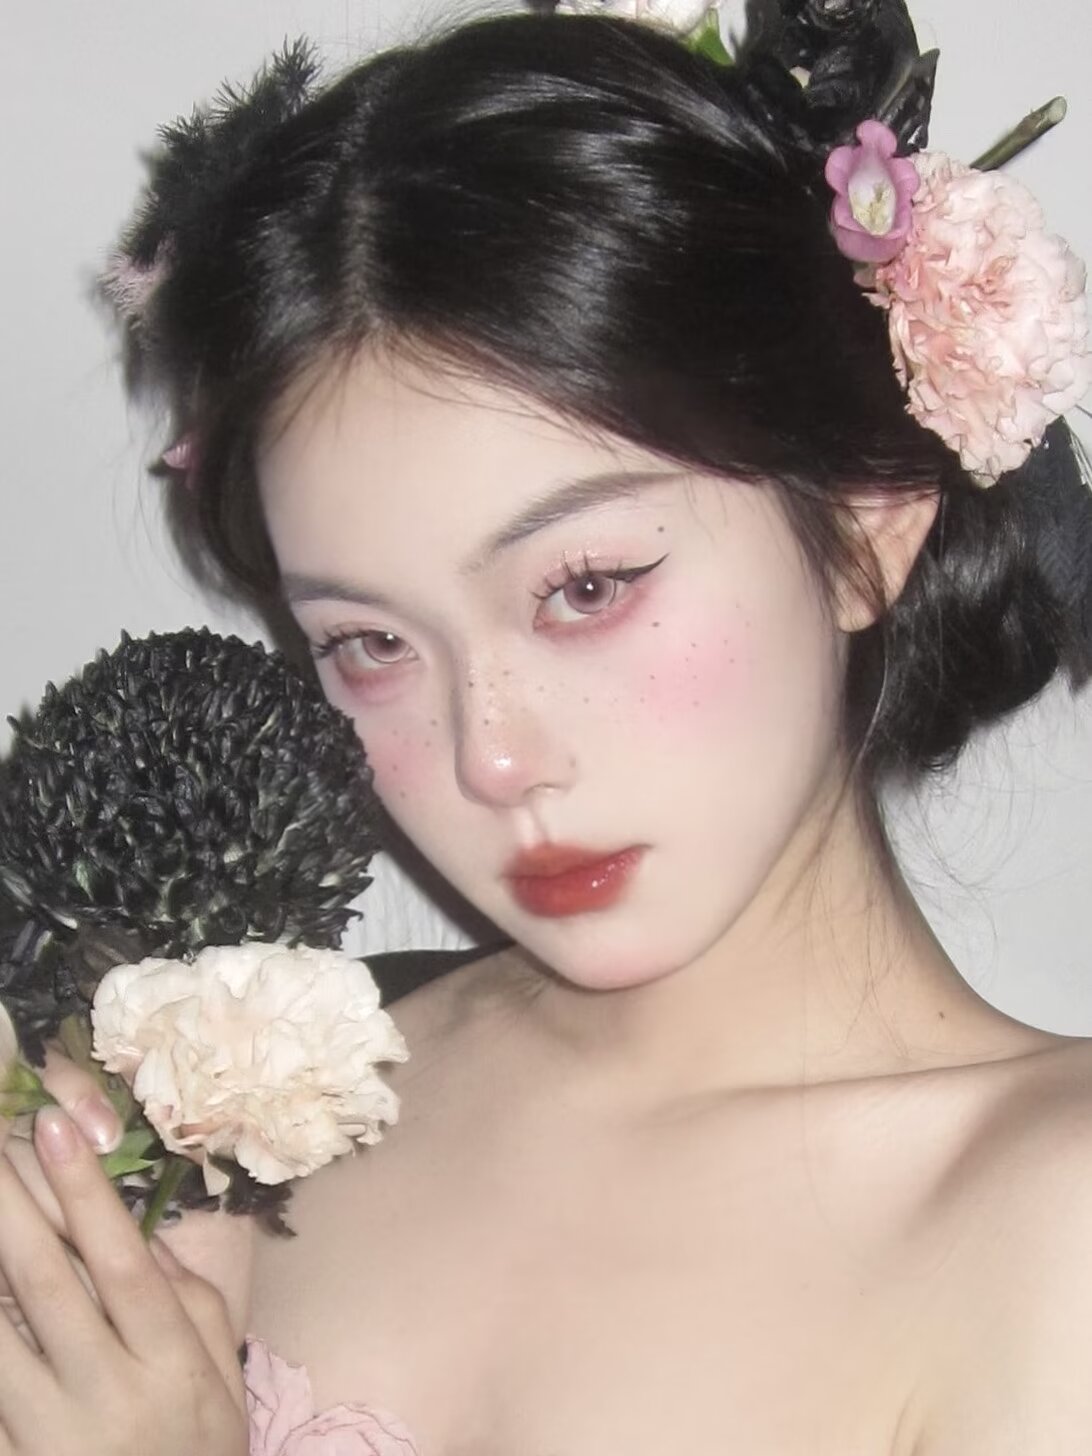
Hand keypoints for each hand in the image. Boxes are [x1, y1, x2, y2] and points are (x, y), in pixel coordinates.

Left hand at [0, 1107, 247, 1455]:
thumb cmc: (199, 1454)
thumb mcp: (222, 1379)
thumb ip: (192, 1303)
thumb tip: (142, 1236)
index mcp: (170, 1363)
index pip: (121, 1262)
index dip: (86, 1193)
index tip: (56, 1127)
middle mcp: (107, 1395)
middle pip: (45, 1285)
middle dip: (10, 1206)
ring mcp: (50, 1438)